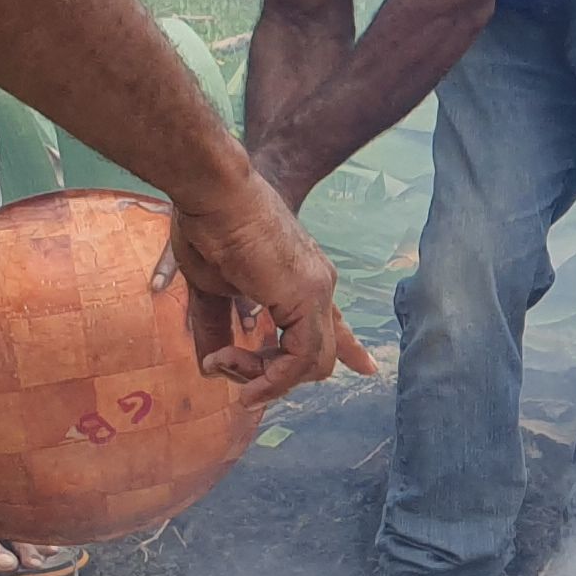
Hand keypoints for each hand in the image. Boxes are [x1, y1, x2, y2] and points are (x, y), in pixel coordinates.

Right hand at [159, 174, 364, 402]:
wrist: (212, 192)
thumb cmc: (209, 226)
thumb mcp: (212, 288)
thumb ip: (216, 326)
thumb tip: (210, 367)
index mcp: (306, 278)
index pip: (336, 322)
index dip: (350, 348)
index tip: (367, 367)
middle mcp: (320, 284)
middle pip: (319, 354)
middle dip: (274, 375)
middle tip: (225, 362)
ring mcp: (318, 290)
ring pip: (310, 364)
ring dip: (264, 377)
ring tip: (222, 361)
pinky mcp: (306, 298)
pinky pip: (298, 361)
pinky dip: (271, 379)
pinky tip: (246, 382)